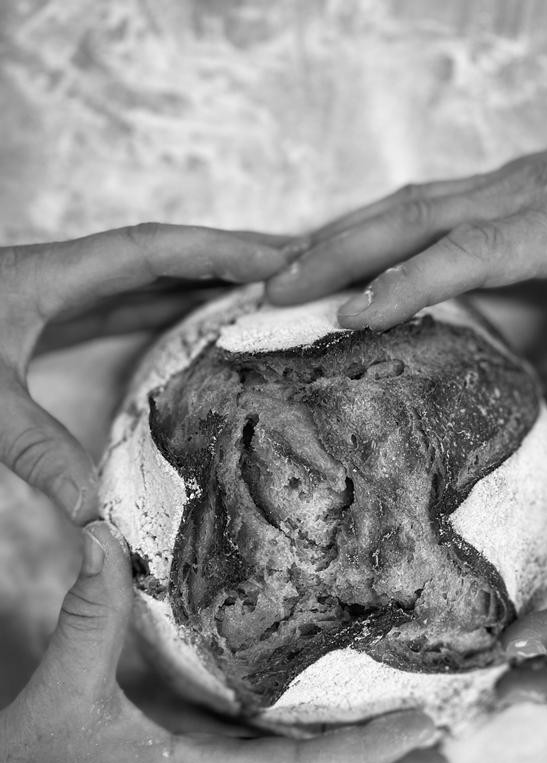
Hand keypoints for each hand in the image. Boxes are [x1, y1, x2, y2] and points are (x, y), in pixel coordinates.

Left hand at [0, 223, 293, 523]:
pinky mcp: (47, 324)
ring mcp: (56, 300)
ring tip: (264, 295)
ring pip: (146, 282)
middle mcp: (62, 279)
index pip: (153, 251)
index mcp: (51, 276)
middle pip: (164, 259)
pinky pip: (125, 310)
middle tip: (294, 267)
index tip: (276, 255)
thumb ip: (35, 448)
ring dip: (204, 284)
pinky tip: (197, 332)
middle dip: (229, 259)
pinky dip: (170, 314)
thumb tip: (92, 510)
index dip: (219, 250)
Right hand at [0, 521, 444, 762]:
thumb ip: (90, 613)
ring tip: (410, 749)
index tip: (424, 728)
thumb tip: (106, 536)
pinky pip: (257, 750)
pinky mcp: (179, 756)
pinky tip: (314, 717)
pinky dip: (299, 738)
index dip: (365, 754)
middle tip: (445, 758)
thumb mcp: (64, 690)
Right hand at [265, 109, 546, 437]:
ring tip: (279, 273)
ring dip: (338, 235)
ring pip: (403, 203)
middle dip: (336, 251)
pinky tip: (335, 249)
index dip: (406, 282)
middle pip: (410, 215)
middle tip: (272, 292)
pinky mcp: (494, 186)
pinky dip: (366, 225)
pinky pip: (417, 202)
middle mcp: (515, 195)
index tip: (349, 317)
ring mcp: (499, 185)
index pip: (467, 250)